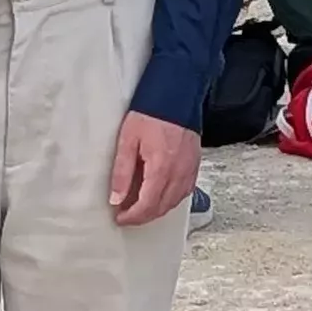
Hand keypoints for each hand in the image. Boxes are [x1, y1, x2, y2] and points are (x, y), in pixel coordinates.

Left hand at [108, 109, 201, 227]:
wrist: (177, 93)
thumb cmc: (152, 112)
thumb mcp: (128, 140)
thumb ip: (122, 172)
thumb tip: (117, 198)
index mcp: (161, 168)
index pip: (146, 206)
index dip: (132, 217)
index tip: (120, 217)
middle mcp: (179, 173)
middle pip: (161, 208)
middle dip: (143, 216)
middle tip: (127, 215)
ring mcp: (189, 170)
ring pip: (174, 203)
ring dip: (157, 209)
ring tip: (140, 207)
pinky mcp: (194, 165)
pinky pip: (184, 192)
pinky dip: (171, 199)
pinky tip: (160, 195)